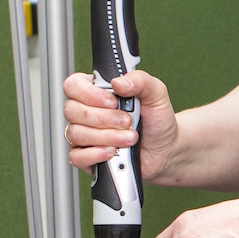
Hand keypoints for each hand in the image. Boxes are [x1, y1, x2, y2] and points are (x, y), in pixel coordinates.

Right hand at [63, 68, 179, 180]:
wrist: (166, 150)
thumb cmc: (157, 121)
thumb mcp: (156, 94)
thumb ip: (140, 80)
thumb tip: (118, 81)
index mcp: (97, 92)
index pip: (74, 85)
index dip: (89, 93)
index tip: (112, 102)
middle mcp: (87, 112)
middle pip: (72, 110)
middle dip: (104, 118)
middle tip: (127, 121)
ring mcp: (85, 135)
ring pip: (76, 134)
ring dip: (107, 137)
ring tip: (129, 138)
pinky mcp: (87, 157)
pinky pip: (77, 156)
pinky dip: (96, 154)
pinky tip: (113, 152)